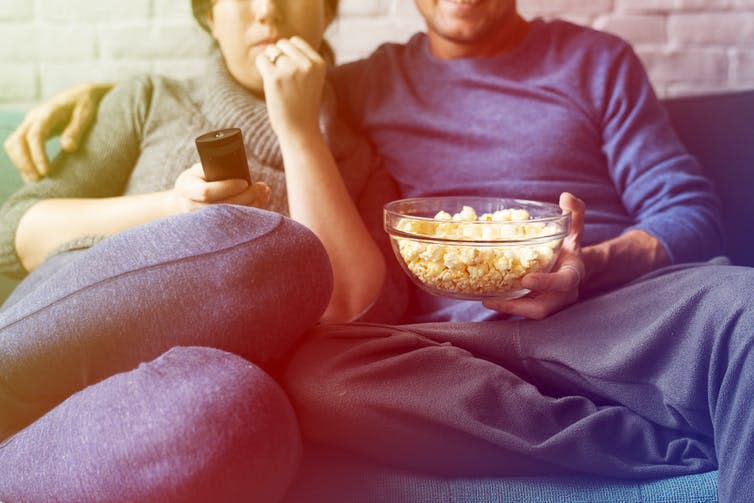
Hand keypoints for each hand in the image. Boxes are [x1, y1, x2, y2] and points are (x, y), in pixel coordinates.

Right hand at [3, 83, 112, 181]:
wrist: (80, 95)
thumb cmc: (85, 105)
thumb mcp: (86, 115)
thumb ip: (76, 130)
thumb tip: (68, 148)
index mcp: (48, 112)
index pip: (35, 135)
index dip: (37, 155)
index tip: (45, 172)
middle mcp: (34, 117)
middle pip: (17, 140)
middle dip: (24, 162)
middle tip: (38, 180)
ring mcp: (30, 123)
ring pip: (13, 144)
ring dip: (20, 163)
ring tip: (35, 181)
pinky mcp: (31, 130)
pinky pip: (18, 146)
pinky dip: (22, 161)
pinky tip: (33, 175)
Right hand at [167, 163, 270, 214]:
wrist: (184, 201)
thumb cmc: (195, 180)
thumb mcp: (198, 170)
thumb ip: (212, 167)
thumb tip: (237, 164)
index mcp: (187, 189)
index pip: (206, 192)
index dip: (227, 188)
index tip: (244, 182)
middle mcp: (192, 207)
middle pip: (223, 207)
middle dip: (245, 197)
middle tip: (261, 187)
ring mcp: (202, 221)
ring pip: (231, 218)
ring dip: (252, 205)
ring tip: (265, 192)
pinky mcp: (214, 229)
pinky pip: (235, 223)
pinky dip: (252, 212)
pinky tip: (262, 201)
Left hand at [255, 36, 326, 138]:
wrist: (300, 130)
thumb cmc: (303, 105)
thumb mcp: (312, 80)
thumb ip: (302, 60)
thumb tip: (279, 43)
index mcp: (319, 63)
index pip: (295, 41)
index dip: (288, 54)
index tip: (291, 72)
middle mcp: (306, 64)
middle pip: (282, 44)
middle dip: (278, 57)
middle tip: (284, 79)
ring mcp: (290, 70)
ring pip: (271, 51)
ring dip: (270, 63)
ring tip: (279, 83)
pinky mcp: (274, 78)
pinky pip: (261, 60)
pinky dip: (261, 68)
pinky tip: (269, 82)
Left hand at [483, 192, 585, 319]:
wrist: (575, 267)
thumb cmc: (572, 248)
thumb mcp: (575, 231)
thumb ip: (574, 214)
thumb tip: (566, 196)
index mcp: (572, 274)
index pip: (564, 282)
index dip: (547, 283)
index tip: (526, 279)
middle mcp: (563, 294)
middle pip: (544, 308)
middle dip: (519, 306)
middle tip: (493, 300)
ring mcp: (551, 303)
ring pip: (531, 312)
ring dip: (508, 308)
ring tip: (487, 300)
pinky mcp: (538, 305)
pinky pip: (523, 309)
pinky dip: (506, 306)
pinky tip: (487, 297)